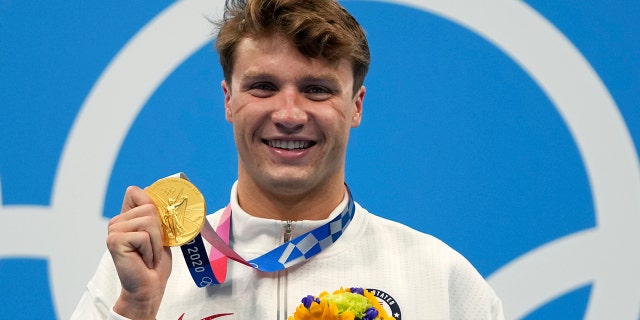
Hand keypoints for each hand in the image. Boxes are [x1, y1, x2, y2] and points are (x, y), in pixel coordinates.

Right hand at [107, 186, 171, 319]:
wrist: (149, 287)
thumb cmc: (155, 262)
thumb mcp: (160, 233)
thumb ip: (156, 214)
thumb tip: (156, 192)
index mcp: (126, 217)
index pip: (135, 192)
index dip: (151, 204)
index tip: (157, 225)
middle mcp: (117, 222)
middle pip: (149, 207)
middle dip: (159, 230)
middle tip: (152, 248)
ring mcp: (113, 230)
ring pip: (149, 221)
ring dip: (156, 242)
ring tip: (148, 255)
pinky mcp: (115, 241)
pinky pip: (144, 235)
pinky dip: (150, 250)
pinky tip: (143, 260)